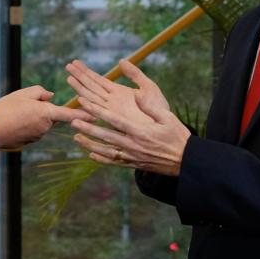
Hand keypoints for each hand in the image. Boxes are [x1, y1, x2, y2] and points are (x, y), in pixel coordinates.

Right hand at [0, 85, 92, 150]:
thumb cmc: (6, 110)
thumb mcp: (22, 94)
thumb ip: (40, 92)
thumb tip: (50, 95)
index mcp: (47, 113)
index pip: (70, 113)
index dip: (84, 113)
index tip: (98, 115)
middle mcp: (46, 127)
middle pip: (51, 115)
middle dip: (43, 110)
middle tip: (23, 105)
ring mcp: (38, 136)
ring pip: (42, 122)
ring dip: (34, 117)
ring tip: (15, 113)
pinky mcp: (31, 141)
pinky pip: (34, 130)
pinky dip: (27, 125)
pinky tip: (14, 122)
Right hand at [66, 59, 170, 126]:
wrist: (164, 127)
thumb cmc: (159, 109)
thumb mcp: (149, 87)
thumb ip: (135, 74)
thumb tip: (122, 61)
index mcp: (118, 92)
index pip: (98, 80)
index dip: (86, 71)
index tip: (75, 62)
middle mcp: (112, 101)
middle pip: (91, 86)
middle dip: (79, 76)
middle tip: (67, 66)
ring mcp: (112, 110)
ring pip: (92, 96)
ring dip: (81, 87)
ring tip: (69, 77)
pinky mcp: (116, 119)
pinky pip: (100, 111)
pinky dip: (89, 105)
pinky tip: (80, 99)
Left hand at [68, 61, 188, 175]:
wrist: (186, 161)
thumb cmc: (177, 136)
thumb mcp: (167, 117)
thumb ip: (150, 107)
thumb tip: (136, 94)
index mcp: (140, 131)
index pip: (114, 119)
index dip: (97, 111)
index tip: (84, 104)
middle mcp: (133, 144)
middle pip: (106, 135)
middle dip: (88, 128)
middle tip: (73, 120)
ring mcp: (132, 156)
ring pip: (106, 150)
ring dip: (90, 144)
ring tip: (76, 138)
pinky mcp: (134, 164)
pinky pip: (114, 162)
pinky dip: (101, 159)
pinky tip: (91, 155)